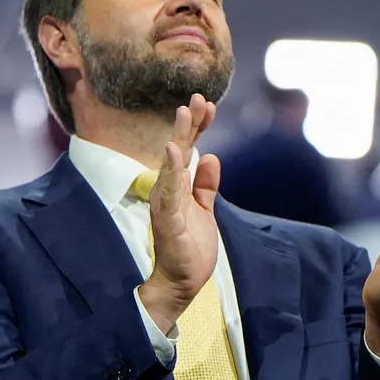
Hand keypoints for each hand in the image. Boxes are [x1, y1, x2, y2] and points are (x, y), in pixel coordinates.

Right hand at [139, 94, 219, 333]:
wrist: (181, 282)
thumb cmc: (190, 248)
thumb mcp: (204, 211)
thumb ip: (206, 186)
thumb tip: (212, 157)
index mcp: (180, 188)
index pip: (189, 150)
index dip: (198, 127)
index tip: (209, 104)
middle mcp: (170, 191)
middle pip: (179, 151)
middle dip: (189, 124)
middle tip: (198, 97)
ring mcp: (167, 204)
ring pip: (173, 165)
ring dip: (179, 139)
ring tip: (185, 114)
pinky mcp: (168, 220)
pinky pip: (169, 192)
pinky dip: (171, 171)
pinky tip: (173, 151)